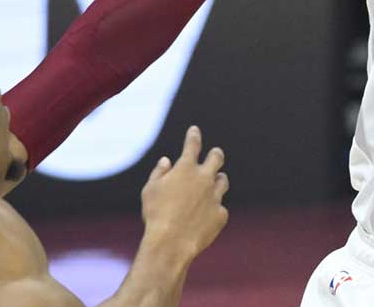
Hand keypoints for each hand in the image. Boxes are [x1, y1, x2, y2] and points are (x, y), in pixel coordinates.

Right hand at [139, 126, 229, 264]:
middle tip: (215, 154)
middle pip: (217, 158)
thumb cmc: (156, 215)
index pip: (192, 145)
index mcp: (186, 168)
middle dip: (216, 154)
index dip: (193, 135)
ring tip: (213, 184)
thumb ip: (159, 173)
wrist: (171, 243)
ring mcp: (215, 196)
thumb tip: (167, 161)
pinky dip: (212, 209)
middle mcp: (204, 178)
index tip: (194, 130)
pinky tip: (204, 217)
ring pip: (222, 181)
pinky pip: (219, 207)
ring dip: (217, 181)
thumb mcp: (150, 190)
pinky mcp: (221, 214)